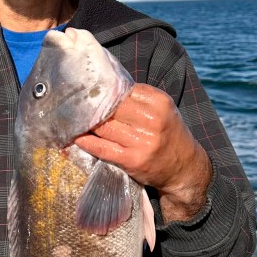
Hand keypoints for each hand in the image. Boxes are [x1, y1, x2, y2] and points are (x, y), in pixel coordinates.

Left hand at [74, 84, 211, 222]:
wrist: (185, 168)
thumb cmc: (168, 134)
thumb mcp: (161, 110)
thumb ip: (137, 99)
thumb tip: (104, 88)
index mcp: (159, 102)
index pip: (122, 90)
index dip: (103, 91)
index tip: (86, 90)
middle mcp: (153, 121)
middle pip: (111, 108)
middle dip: (92, 107)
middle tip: (73, 104)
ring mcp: (142, 142)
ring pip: (104, 127)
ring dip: (86, 124)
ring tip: (72, 119)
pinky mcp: (132, 160)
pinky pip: (102, 148)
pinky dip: (87, 142)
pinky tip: (76, 137)